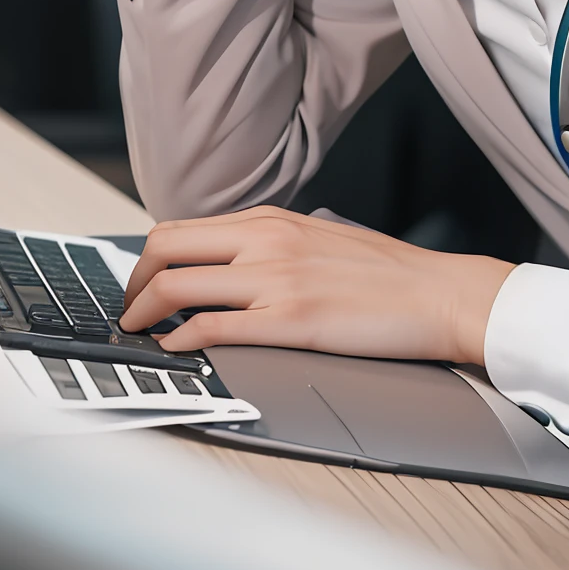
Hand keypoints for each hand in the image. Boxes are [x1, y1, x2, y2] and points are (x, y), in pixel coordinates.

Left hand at [120, 205, 514, 365]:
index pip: (180, 227)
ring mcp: (276, 278)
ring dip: (144, 315)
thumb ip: (272, 244)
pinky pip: (212, 328)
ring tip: (142, 336)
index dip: (146, 261)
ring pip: (177, 285)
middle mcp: (266, 239)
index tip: (139, 286)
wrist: (438, 293)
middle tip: (130, 313)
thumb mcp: (319, 238)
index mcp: (272, 219)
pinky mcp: (290, 320)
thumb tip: (227, 262)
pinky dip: (181, 340)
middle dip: (132, 284)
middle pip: (163, 247)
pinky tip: (177, 350)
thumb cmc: (386, 274)